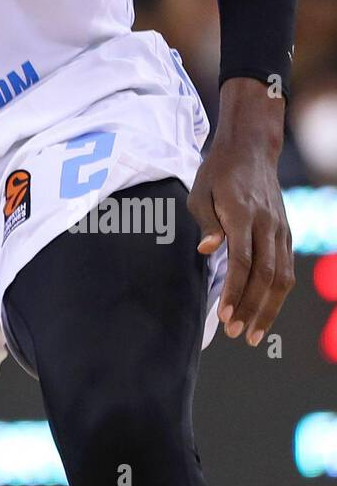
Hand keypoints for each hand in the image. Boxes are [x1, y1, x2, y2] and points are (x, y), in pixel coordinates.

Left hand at [187, 138, 293, 347]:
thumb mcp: (199, 192)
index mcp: (242, 214)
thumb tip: (206, 251)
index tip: (224, 315)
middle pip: (265, 275)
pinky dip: (278, 294)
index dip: (235, 291)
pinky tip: (265, 312)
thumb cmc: (218, 174)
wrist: (250, 151)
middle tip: (236, 334)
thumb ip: (205, 223)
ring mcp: (280, 230)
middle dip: (251, 308)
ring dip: (268, 308)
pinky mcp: (286, 233)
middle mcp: (267, 225)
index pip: (242, 261)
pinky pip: (286, 269)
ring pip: (282, 277)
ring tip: (252, 334)